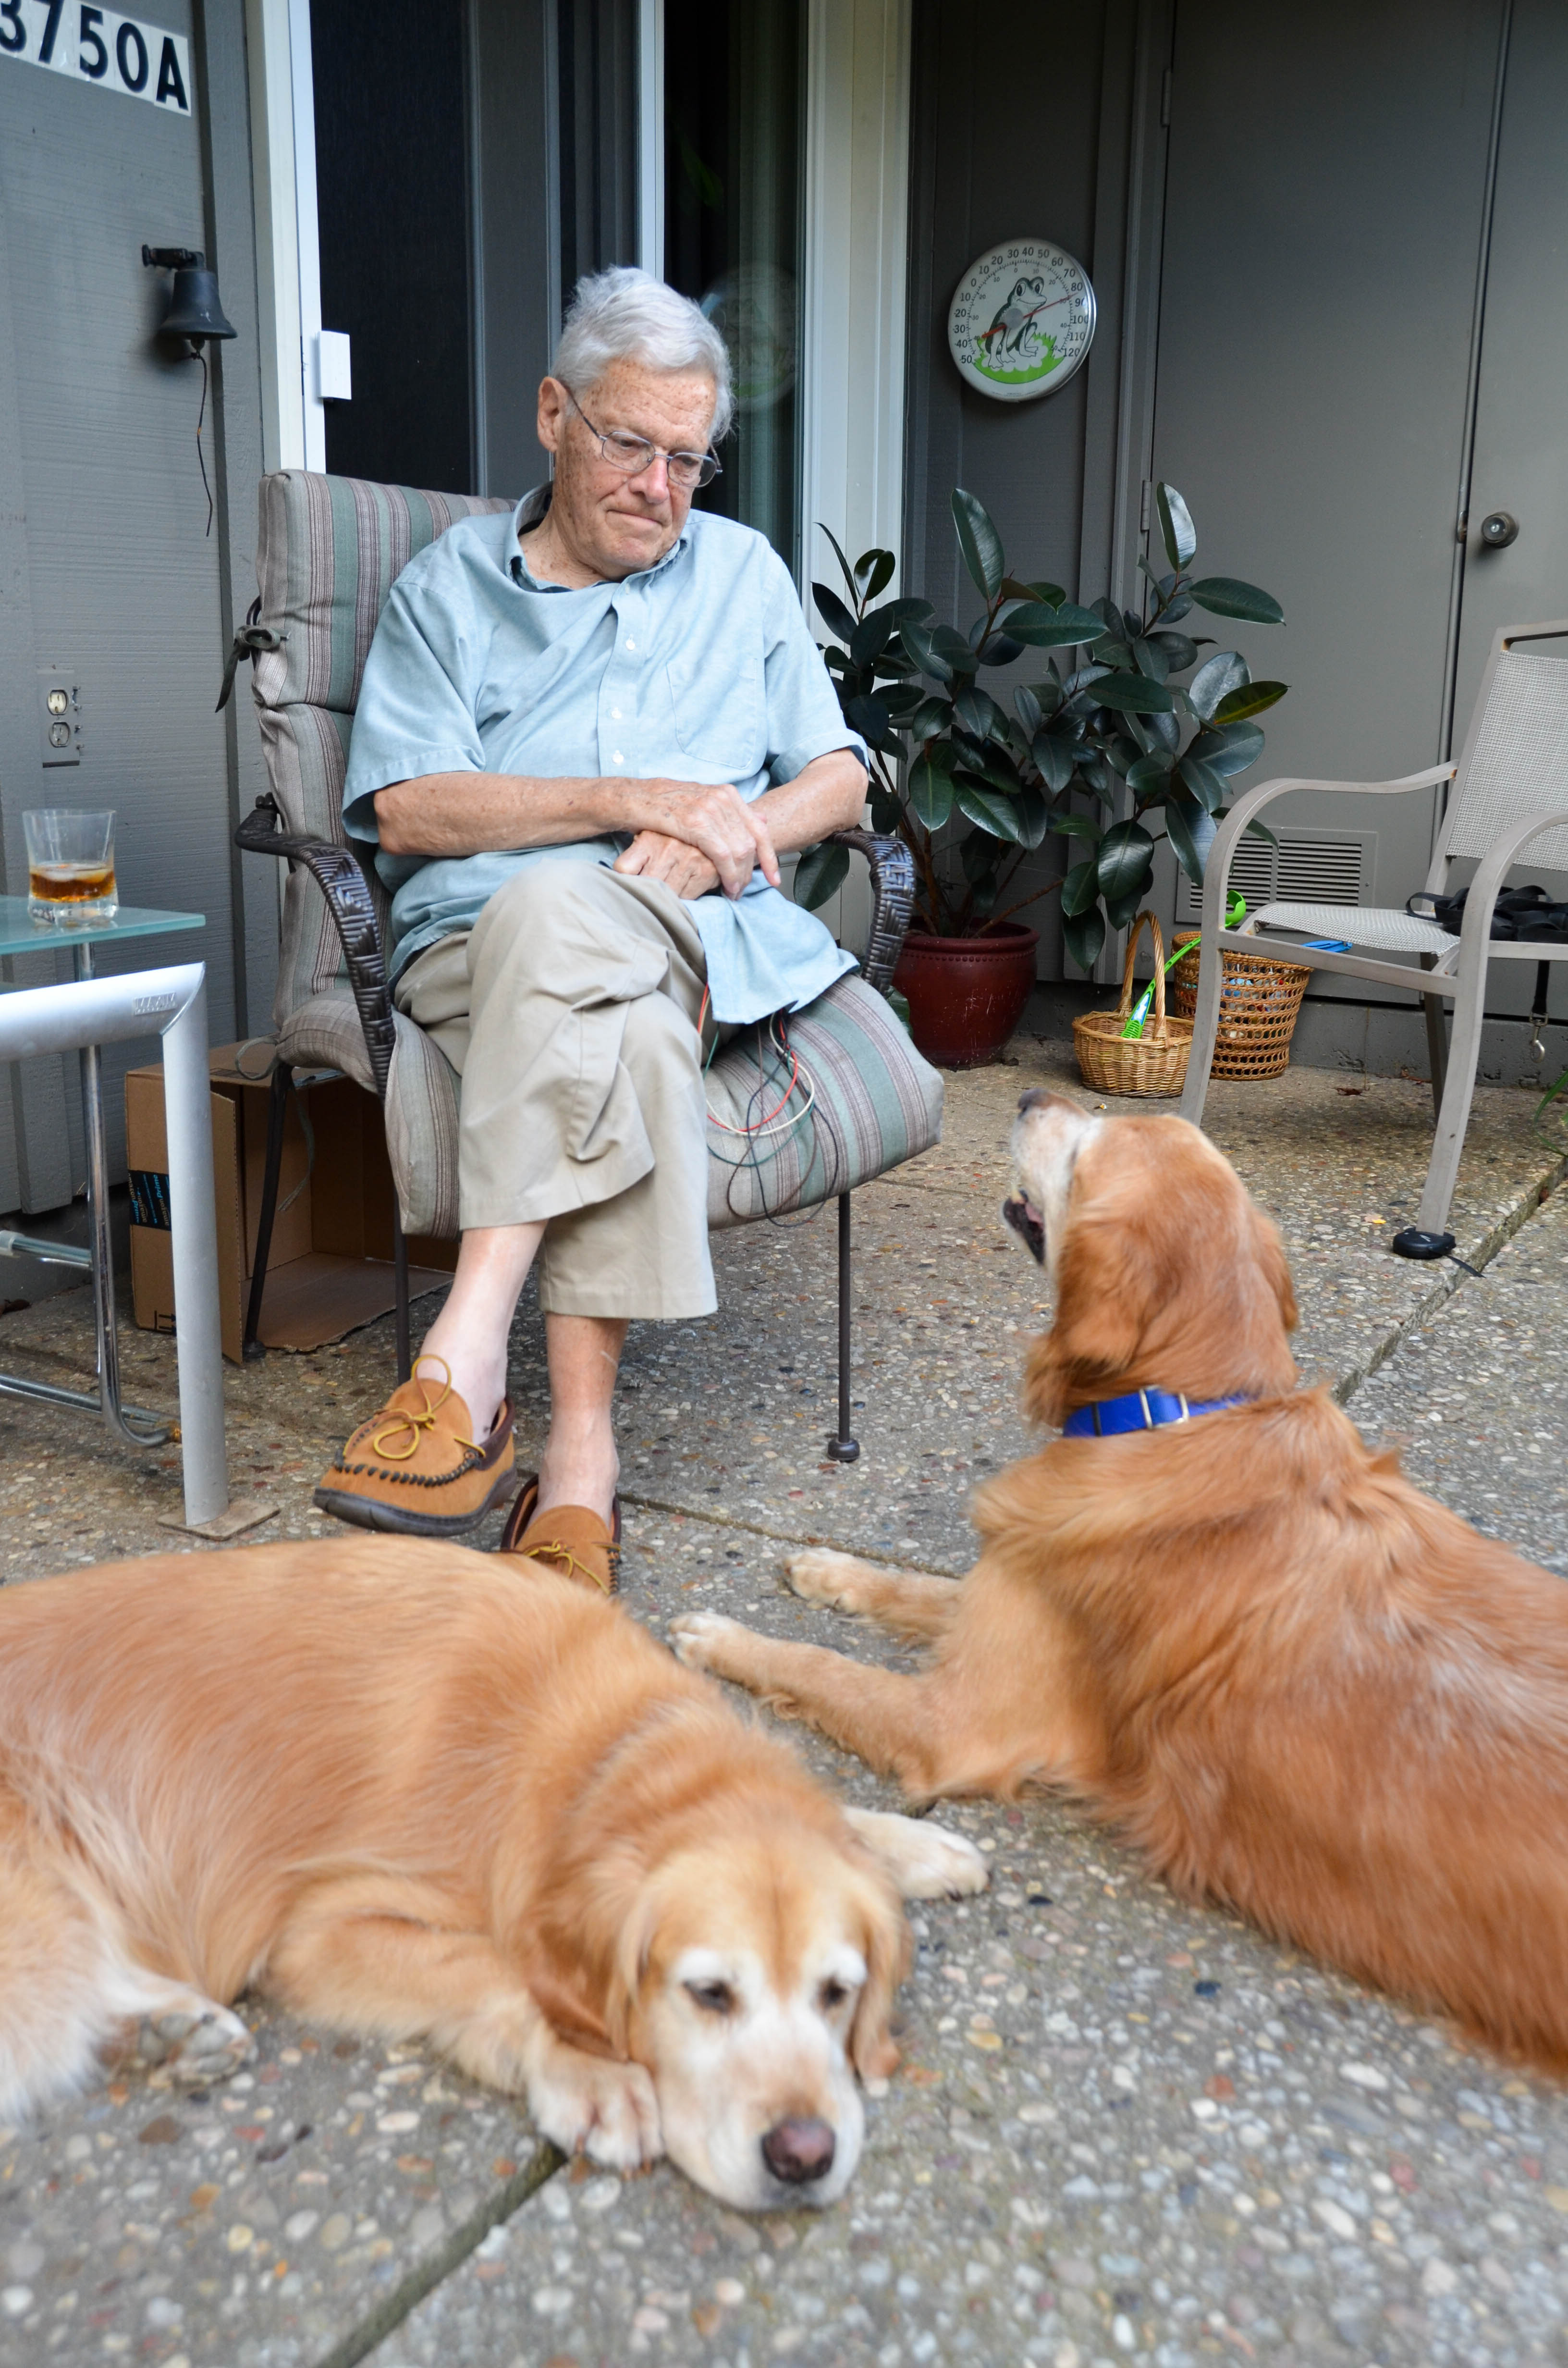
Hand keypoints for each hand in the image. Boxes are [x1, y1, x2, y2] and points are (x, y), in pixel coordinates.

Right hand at [626, 778, 778, 897]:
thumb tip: (762, 819)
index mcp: (727, 794)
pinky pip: (723, 855)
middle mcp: (722, 798)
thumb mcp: (702, 804)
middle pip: (752, 843)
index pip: (760, 828)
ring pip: (740, 850)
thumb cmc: (665, 807)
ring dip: (740, 877)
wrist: (633, 799)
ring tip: (734, 892)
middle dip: (752, 872)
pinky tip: (726, 887)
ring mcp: (709, 809)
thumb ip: (731, 813)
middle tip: (744, 890)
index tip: (776, 879)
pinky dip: (729, 874)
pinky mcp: (695, 823)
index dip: (770, 856)